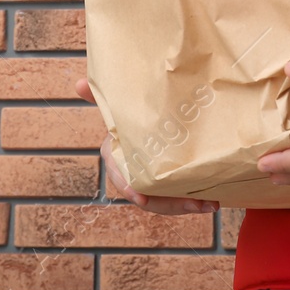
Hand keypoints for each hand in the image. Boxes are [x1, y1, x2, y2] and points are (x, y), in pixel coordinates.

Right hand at [74, 76, 218, 214]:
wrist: (158, 121)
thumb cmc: (132, 115)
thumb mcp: (120, 104)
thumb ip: (100, 97)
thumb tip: (78, 83)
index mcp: (115, 153)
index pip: (118, 172)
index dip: (128, 186)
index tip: (141, 199)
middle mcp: (131, 171)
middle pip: (147, 194)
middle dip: (168, 203)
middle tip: (192, 202)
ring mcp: (149, 182)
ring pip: (164, 202)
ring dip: (186, 205)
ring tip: (208, 204)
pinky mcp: (166, 186)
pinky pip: (176, 200)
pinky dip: (193, 203)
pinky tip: (211, 203)